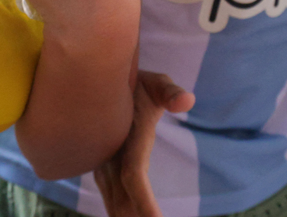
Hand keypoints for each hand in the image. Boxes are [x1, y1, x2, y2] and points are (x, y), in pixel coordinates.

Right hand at [92, 72, 194, 216]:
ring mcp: (104, 170)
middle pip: (123, 205)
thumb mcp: (156, 83)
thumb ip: (171, 93)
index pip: (133, 180)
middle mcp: (110, 162)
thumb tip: (188, 101)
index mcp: (126, 144)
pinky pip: (114, 202)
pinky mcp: (103, 174)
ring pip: (116, 208)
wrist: (98, 82)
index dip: (144, 205)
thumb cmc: (135, 84)